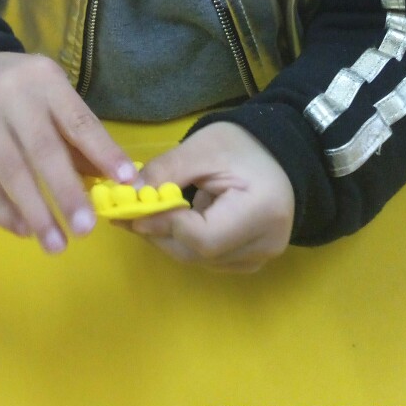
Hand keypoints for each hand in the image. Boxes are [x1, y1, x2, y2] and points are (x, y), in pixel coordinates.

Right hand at [0, 51, 136, 253]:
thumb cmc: (23, 93)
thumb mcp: (53, 99)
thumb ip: (79, 138)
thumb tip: (113, 182)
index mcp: (44, 81)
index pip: (77, 120)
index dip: (102, 151)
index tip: (126, 182)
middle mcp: (11, 97)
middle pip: (42, 150)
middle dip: (66, 192)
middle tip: (86, 229)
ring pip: (11, 172)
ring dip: (36, 212)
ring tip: (56, 244)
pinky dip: (3, 212)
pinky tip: (24, 231)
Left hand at [123, 123, 294, 272]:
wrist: (280, 154)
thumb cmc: (243, 145)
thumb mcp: (202, 149)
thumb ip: (166, 172)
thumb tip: (129, 196)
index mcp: (261, 212)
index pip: (204, 238)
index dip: (165, 225)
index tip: (134, 209)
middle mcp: (265, 245)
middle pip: (198, 254)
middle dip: (159, 233)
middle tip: (126, 213)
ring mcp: (260, 257)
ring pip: (199, 261)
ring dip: (168, 239)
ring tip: (146, 213)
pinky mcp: (251, 260)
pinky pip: (209, 260)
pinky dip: (185, 243)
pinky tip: (172, 221)